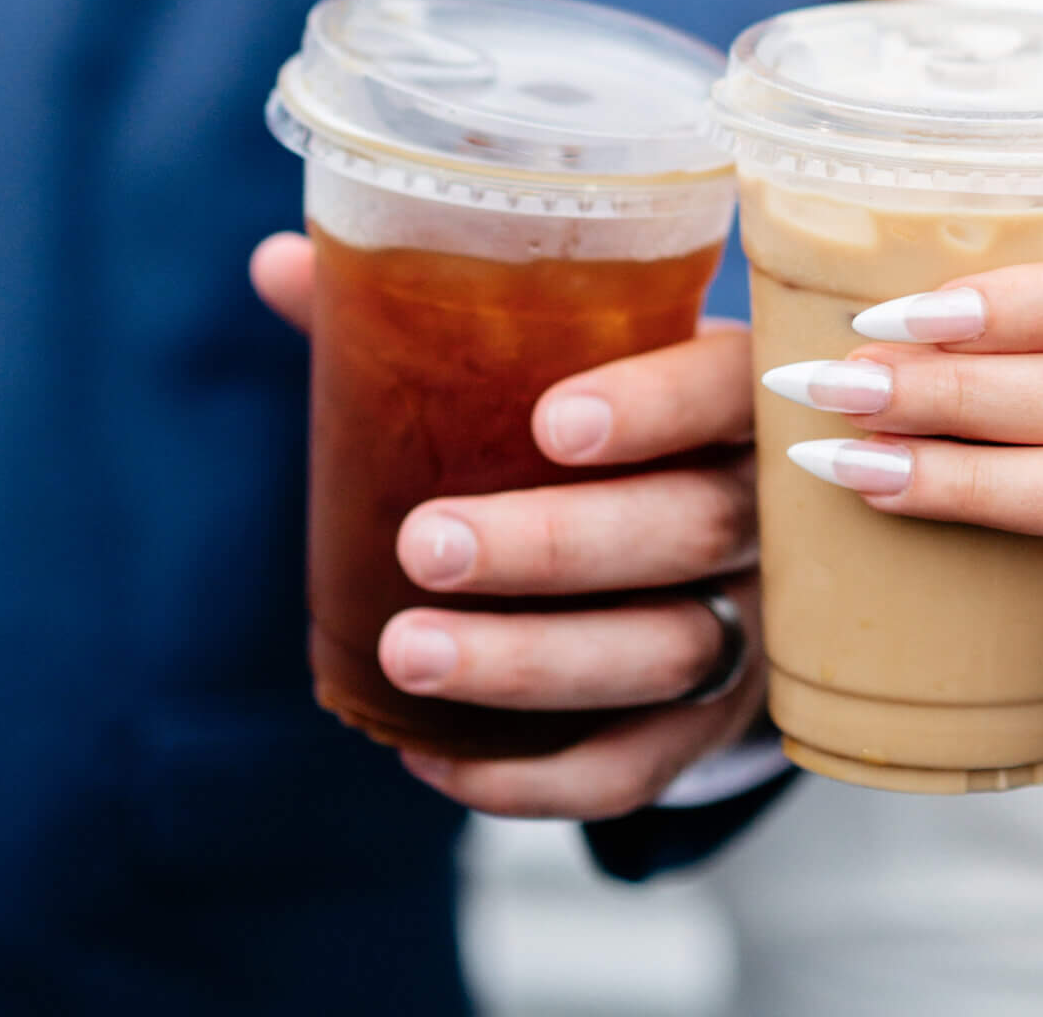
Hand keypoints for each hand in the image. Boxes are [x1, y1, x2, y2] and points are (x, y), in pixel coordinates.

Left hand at [252, 234, 764, 817]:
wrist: (708, 527)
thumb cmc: (599, 412)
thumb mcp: (550, 350)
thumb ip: (424, 310)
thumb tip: (278, 264)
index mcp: (732, 390)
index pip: (722, 390)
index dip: (654, 407)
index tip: (551, 424)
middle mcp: (765, 507)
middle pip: (691, 529)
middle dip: (554, 546)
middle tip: (425, 545)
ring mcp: (751, 620)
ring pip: (666, 653)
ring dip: (531, 665)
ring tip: (406, 655)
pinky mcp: (711, 722)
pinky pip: (639, 765)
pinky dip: (537, 777)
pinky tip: (430, 759)